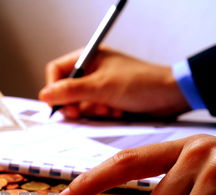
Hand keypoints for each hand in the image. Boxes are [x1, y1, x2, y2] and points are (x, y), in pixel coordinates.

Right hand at [39, 47, 190, 118]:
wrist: (171, 96)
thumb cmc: (139, 83)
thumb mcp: (101, 87)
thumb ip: (70, 91)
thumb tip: (44, 95)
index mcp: (89, 58)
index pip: (56, 70)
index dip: (53, 88)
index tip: (57, 104)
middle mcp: (92, 71)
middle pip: (65, 90)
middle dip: (74, 103)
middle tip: (80, 112)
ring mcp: (100, 87)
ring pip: (79, 104)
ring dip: (91, 111)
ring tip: (108, 110)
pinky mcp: (108, 101)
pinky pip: (93, 111)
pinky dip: (102, 115)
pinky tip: (116, 113)